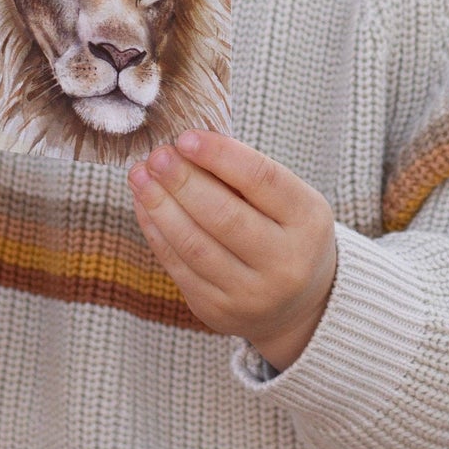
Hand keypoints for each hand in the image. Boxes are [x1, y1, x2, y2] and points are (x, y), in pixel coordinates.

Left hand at [128, 130, 336, 370]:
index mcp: (308, 221)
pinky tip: (144, 204)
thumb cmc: (285, 232)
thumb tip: (184, 145)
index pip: (262, 180)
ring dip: (160, 205)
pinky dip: (155, 231)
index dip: (220, 155)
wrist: (298, 306)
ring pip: (195, 245)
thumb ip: (244, 174)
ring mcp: (251, 294)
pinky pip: (178, 267)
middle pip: (225, 216)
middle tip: (157, 155)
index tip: (185, 137)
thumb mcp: (287, 200)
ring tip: (140, 175)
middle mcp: (286, 263)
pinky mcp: (217, 312)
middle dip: (183, 181)